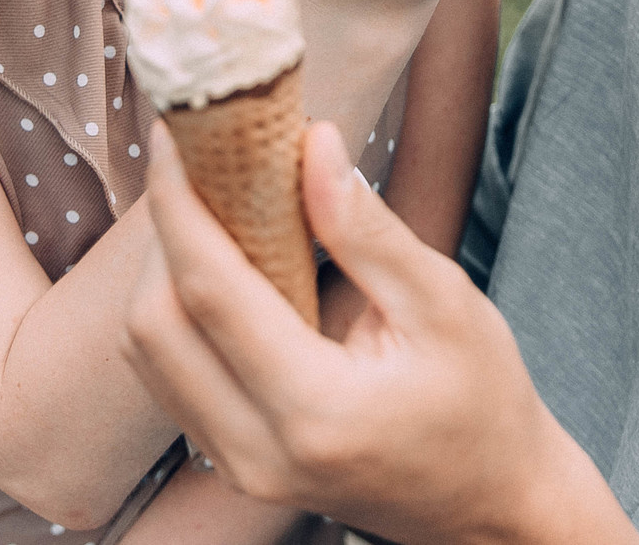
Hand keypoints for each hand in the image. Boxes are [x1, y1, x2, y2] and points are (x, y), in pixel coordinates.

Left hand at [122, 119, 636, 544]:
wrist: (489, 504)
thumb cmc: (482, 401)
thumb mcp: (444, 303)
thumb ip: (367, 228)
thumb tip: (312, 142)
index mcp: (315, 411)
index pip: (209, 293)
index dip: (180, 205)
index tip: (177, 134)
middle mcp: (258, 452)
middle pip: (154, 326)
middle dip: (161, 233)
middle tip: (194, 162)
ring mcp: (238, 468)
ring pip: (148, 355)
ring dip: (160, 271)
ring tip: (203, 202)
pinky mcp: (233, 463)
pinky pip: (169, 378)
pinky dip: (173, 311)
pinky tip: (212, 259)